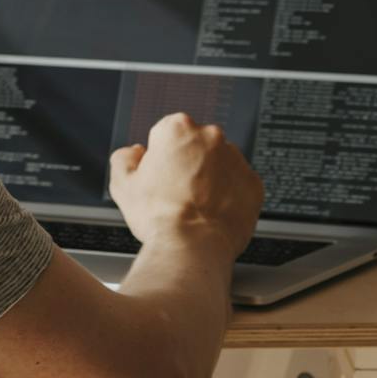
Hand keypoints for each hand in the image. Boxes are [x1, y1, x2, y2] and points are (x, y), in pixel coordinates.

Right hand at [108, 113, 264, 263]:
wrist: (192, 248)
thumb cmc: (159, 217)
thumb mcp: (123, 185)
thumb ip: (123, 158)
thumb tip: (134, 153)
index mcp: (177, 129)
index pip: (166, 133)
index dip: (159, 156)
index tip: (159, 174)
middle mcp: (211, 137)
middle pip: (196, 145)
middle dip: (187, 163)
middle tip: (176, 192)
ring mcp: (236, 160)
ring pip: (220, 163)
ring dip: (210, 178)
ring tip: (195, 206)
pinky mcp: (254, 184)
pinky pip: (239, 184)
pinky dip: (228, 195)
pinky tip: (212, 212)